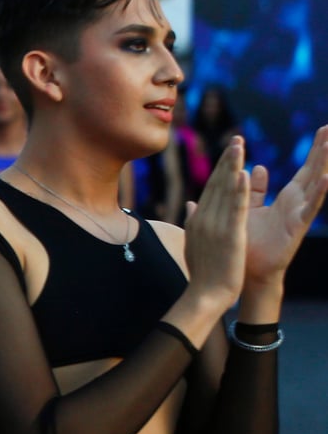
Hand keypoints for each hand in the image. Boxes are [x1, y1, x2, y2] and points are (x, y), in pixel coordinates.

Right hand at [183, 137, 249, 309]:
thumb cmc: (202, 273)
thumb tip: (190, 204)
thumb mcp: (194, 243)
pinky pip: (236, 208)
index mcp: (198, 219)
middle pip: (217, 184)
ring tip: (240, 146)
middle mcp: (204, 218)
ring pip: (226, 191)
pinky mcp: (230, 235)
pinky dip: (240, 190)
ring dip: (233, 166)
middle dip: (227, 160)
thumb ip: (193, 221)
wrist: (205, 295)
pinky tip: (244, 173)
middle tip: (237, 138)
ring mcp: (216, 226)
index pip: (210, 188)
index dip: (221, 168)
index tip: (230, 151)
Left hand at [244, 124, 327, 284]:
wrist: (245, 272)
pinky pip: (310, 209)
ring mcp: (299, 215)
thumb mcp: (249, 209)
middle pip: (315, 172)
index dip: (316, 150)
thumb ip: (256, 190)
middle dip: (324, 150)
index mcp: (287, 199)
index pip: (305, 169)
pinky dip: (319, 193)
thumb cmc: (248, 243)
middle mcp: (297, 204)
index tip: (325, 129)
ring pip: (316, 186)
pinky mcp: (296, 228)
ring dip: (324, 165)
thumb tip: (258, 167)